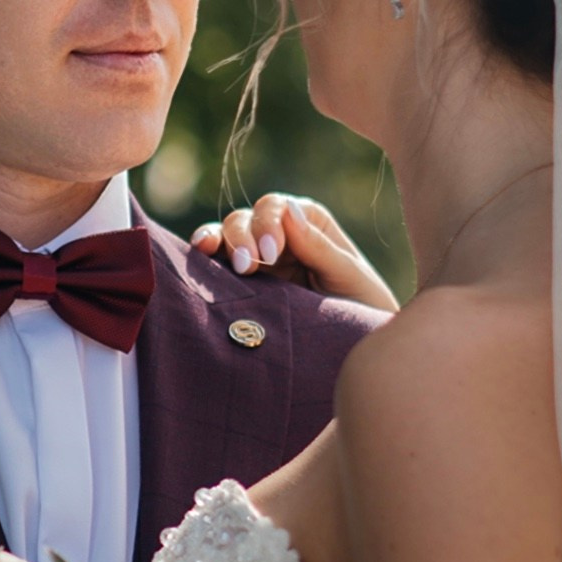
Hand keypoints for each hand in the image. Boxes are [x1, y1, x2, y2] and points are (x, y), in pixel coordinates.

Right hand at [189, 192, 398, 312]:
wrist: (354, 352)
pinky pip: (216, 266)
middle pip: (247, 219)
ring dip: (219, 243)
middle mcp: (279, 237)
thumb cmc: (363, 310)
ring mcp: (257, 261)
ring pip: (226, 237)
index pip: (277, 208)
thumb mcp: (349, 278)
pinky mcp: (241, 288)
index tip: (271, 253)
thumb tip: (288, 210)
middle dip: (242, 237)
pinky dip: (204, 259)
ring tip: (211, 253)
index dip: (268, 223)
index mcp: (309, 226)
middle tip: (247, 265)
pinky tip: (198, 256)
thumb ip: (319, 247)